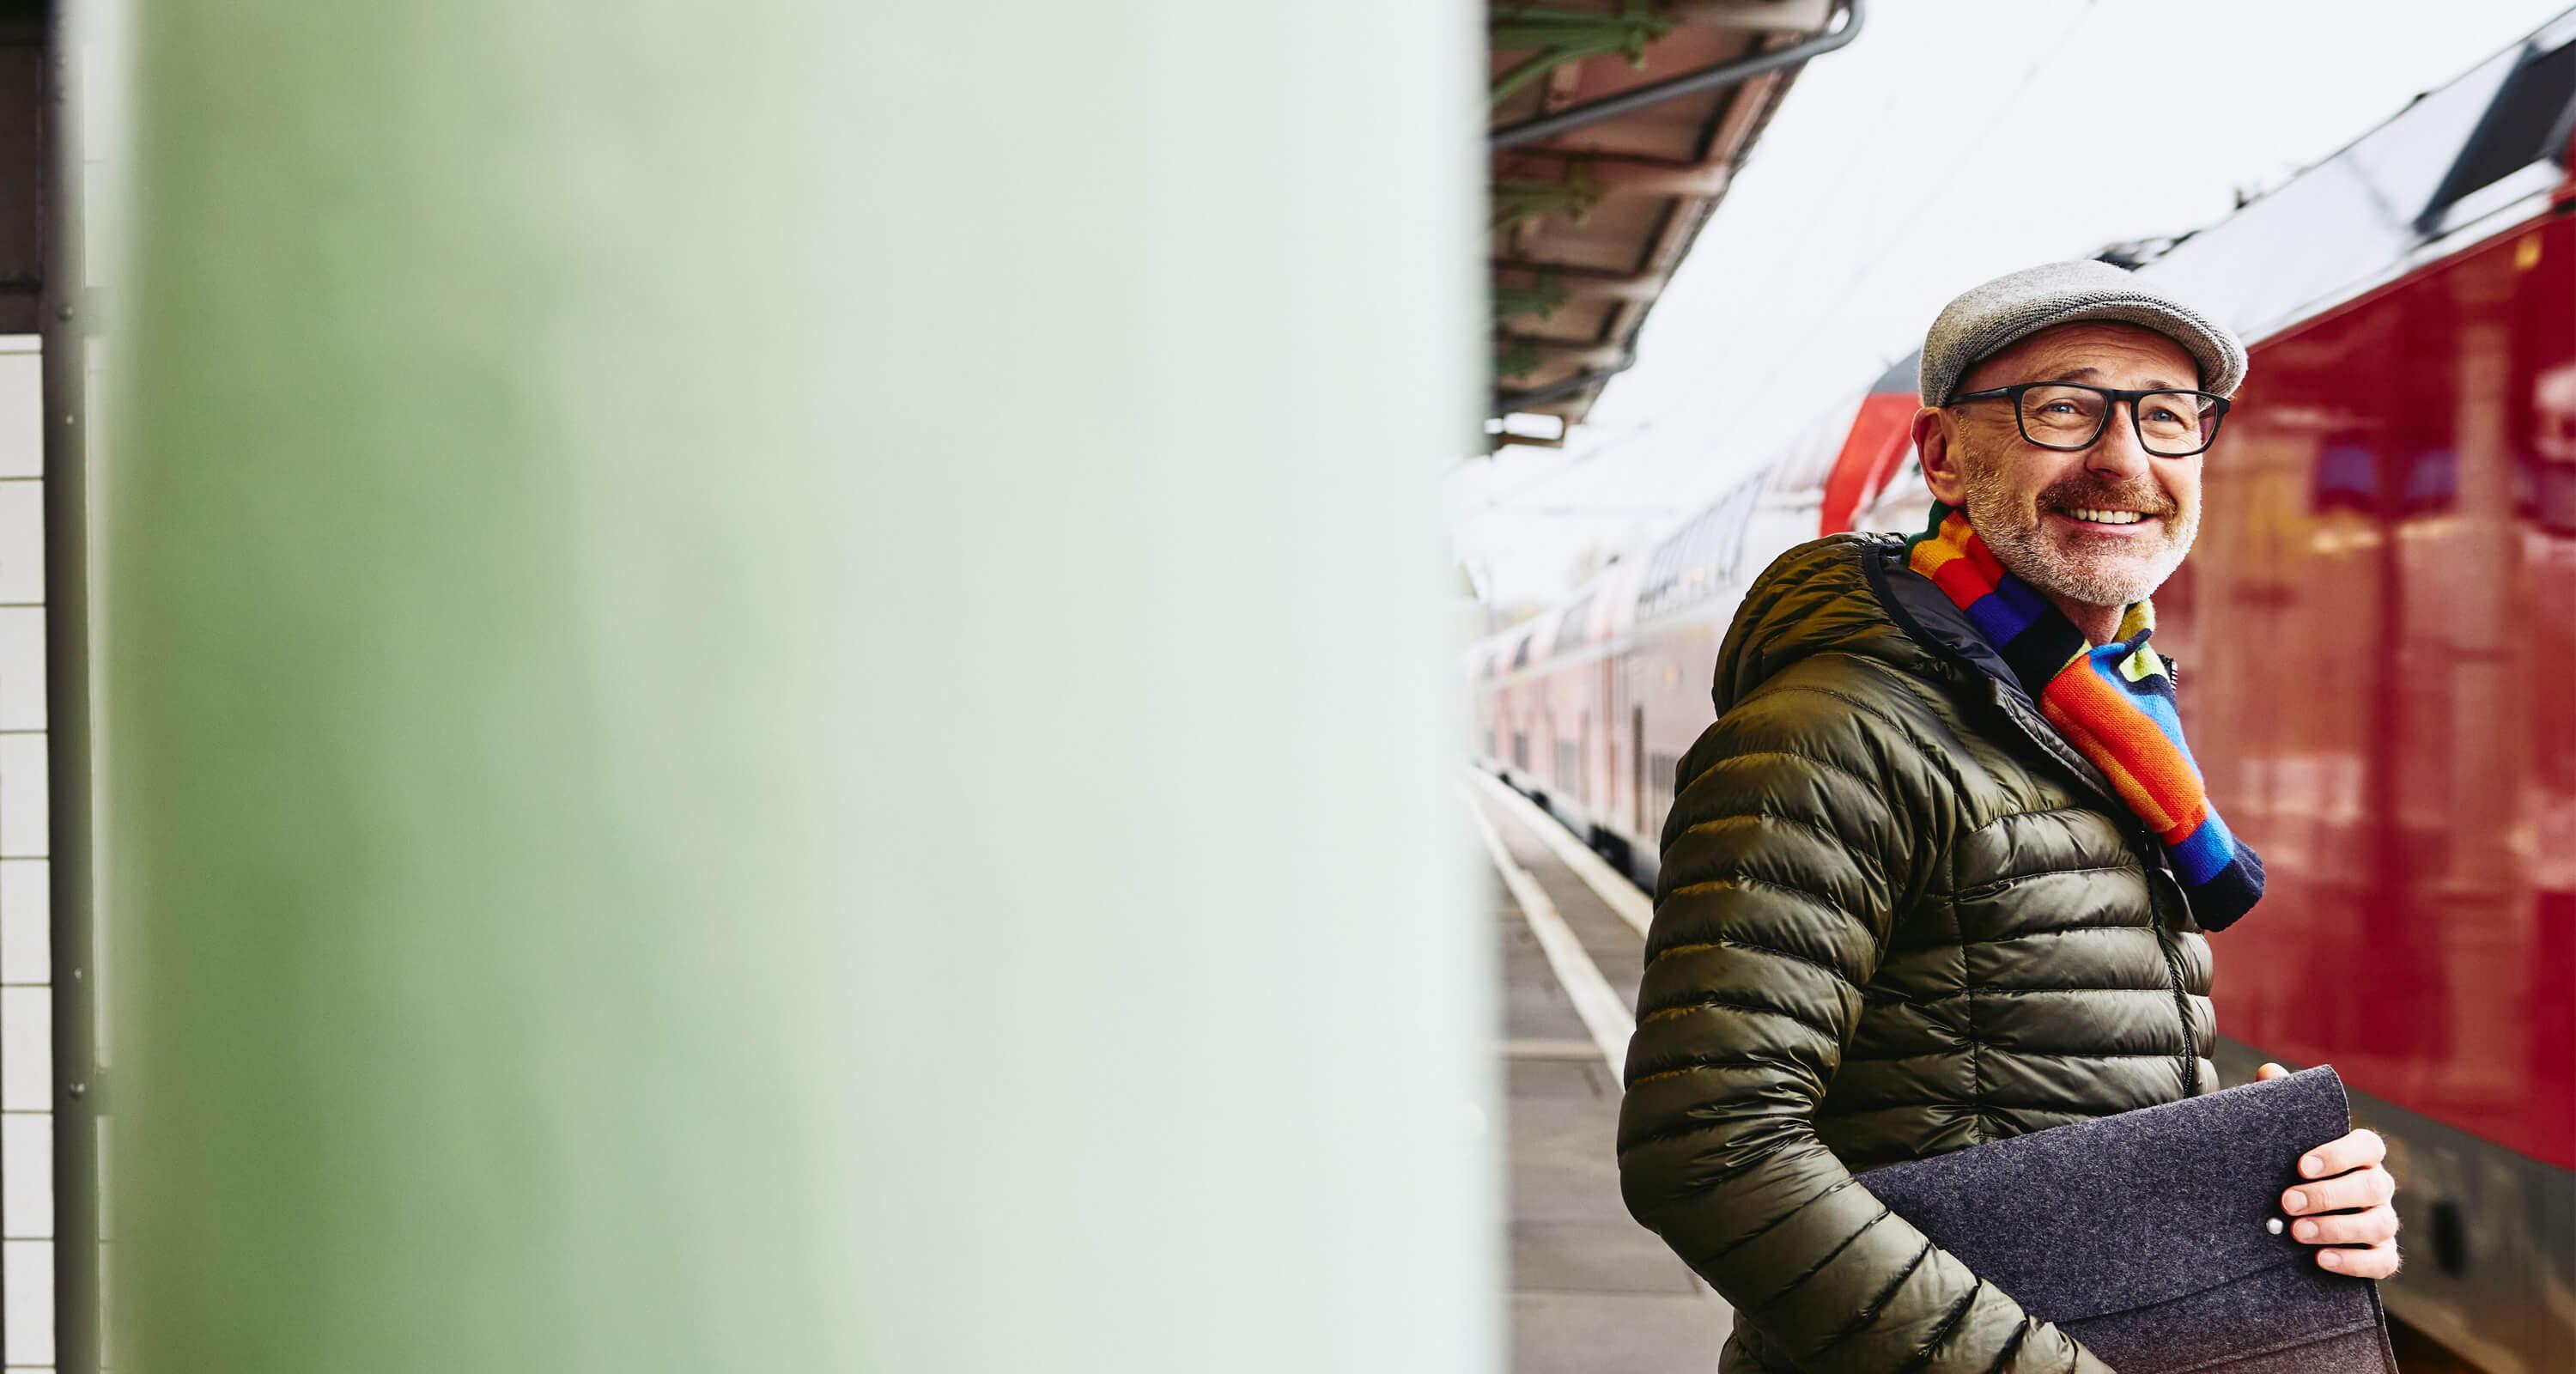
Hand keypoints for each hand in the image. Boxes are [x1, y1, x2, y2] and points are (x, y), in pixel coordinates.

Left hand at [2256, 1062, 2399, 1277]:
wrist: (2285, 1216)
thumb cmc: (2285, 1167)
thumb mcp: (2278, 1137)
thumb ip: (2277, 1103)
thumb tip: (2269, 1072)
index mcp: (2360, 1153)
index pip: (2368, 1145)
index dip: (2338, 1154)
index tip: (2300, 1165)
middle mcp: (2378, 1185)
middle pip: (2373, 1185)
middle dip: (2329, 1195)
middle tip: (2287, 1202)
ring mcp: (2382, 1220)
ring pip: (2379, 1224)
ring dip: (2338, 1229)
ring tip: (2297, 1233)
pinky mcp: (2381, 1255)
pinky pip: (2383, 1261)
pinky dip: (2355, 1262)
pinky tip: (2321, 1260)